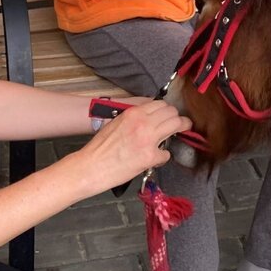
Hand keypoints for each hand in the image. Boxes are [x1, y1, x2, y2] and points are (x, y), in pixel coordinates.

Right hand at [76, 100, 191, 191]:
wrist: (91, 166)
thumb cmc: (101, 147)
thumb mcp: (118, 122)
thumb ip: (135, 118)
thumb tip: (150, 119)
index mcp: (134, 113)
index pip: (161, 104)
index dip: (167, 111)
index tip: (169, 115)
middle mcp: (143, 122)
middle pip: (172, 113)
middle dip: (177, 118)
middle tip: (178, 124)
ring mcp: (148, 139)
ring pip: (176, 125)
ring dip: (179, 130)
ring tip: (177, 134)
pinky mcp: (150, 157)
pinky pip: (167, 154)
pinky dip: (163, 157)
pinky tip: (156, 158)